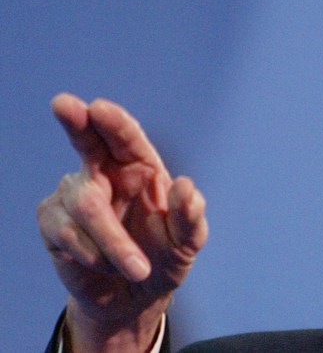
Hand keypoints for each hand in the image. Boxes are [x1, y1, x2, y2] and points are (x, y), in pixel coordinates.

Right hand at [37, 93, 207, 351]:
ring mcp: (75, 194)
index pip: (126, 137)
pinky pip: (68, 233)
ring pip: (86, 205)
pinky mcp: (53, 221)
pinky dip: (94, 255)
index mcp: (140, 167)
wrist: (132, 298)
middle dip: (75, 123)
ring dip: (114, 243)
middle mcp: (105, 173)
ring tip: (136, 268)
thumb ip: (190, 217)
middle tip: (64, 104)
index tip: (99, 108)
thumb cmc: (163, 259)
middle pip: (86, 141)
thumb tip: (186, 187)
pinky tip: (104, 265)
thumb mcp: (187, 243)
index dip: (113, 122)